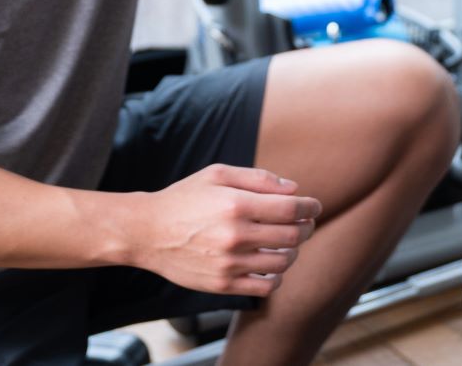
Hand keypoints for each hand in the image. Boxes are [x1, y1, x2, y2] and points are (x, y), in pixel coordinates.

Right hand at [132, 164, 320, 296]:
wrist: (148, 232)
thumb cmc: (184, 199)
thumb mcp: (217, 175)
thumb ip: (258, 178)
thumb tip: (293, 189)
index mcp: (236, 204)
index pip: (290, 209)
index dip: (310, 207)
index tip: (314, 206)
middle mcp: (235, 235)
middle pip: (292, 236)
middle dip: (306, 227)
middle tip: (305, 223)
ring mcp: (230, 264)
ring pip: (283, 262)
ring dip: (293, 251)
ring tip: (287, 242)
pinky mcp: (223, 285)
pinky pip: (265, 286)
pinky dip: (277, 276)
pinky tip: (271, 263)